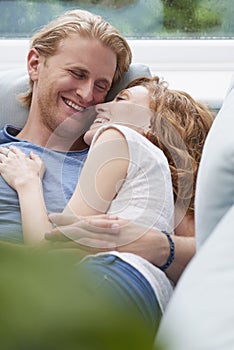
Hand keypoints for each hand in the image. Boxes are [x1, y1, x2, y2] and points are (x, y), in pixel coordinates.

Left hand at [0, 145, 44, 189]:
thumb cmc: (35, 175)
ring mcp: (7, 163)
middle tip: (0, 148)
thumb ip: (36, 157)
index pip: (15, 150)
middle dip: (2, 149)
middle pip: (5, 151)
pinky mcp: (2, 169)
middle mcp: (13, 158)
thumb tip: (32, 153)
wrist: (27, 182)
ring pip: (0, 156)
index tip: (10, 147)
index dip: (12, 148)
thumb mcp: (40, 164)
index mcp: (22, 156)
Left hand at [46, 213, 164, 263]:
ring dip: (66, 246)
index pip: (83, 220)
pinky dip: (80, 259)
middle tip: (46, 234)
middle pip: (79, 232)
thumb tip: (89, 222)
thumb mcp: (123, 222)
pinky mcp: (114, 257)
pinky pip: (94, 259)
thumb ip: (106, 223)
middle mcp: (107, 233)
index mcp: (108, 224)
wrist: (158, 246)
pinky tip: (68, 262)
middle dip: (61, 233)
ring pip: (83, 245)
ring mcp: (109, 246)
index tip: (52, 217)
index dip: (66, 219)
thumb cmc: (141, 233)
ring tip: (51, 247)